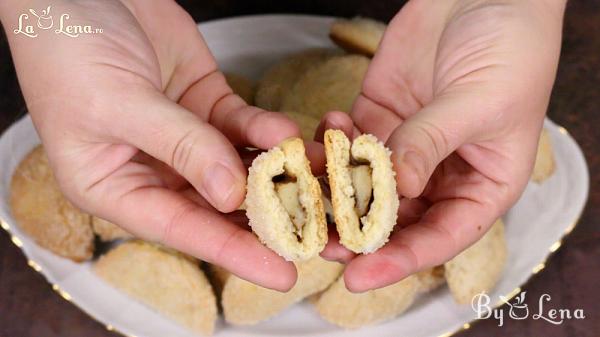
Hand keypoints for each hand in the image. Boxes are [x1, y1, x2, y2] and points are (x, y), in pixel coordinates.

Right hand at [1, 0, 304, 289]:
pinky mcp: (207, 105)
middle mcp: (152, 169)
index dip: (233, 253)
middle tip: (315, 232)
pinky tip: (285, 133)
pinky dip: (265, 131)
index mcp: (115, 186)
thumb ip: (180, 147)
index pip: (181, 229)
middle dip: (267, 218)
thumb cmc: (67, 48)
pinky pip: (243, 126)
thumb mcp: (117, 103)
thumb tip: (231, 193)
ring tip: (312, 177)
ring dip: (277, 172)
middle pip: (217, 206)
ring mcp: (185, 138)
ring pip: (239, 167)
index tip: (281, 273)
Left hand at [319, 0, 565, 290]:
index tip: (359, 275)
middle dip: (356, 231)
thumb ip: (432, 143)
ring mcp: (406, 146)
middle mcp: (440, 173)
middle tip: (318, 240)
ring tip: (307, 188)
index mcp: (481, 185)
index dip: (401, 260)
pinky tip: (326, 130)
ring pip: (364, 184)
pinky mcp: (379, 116)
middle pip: (395, 219)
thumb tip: (396, 188)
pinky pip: (348, 141)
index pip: (440, 237)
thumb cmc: (510, 49)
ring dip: (334, 189)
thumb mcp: (480, 103)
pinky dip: (333, 141)